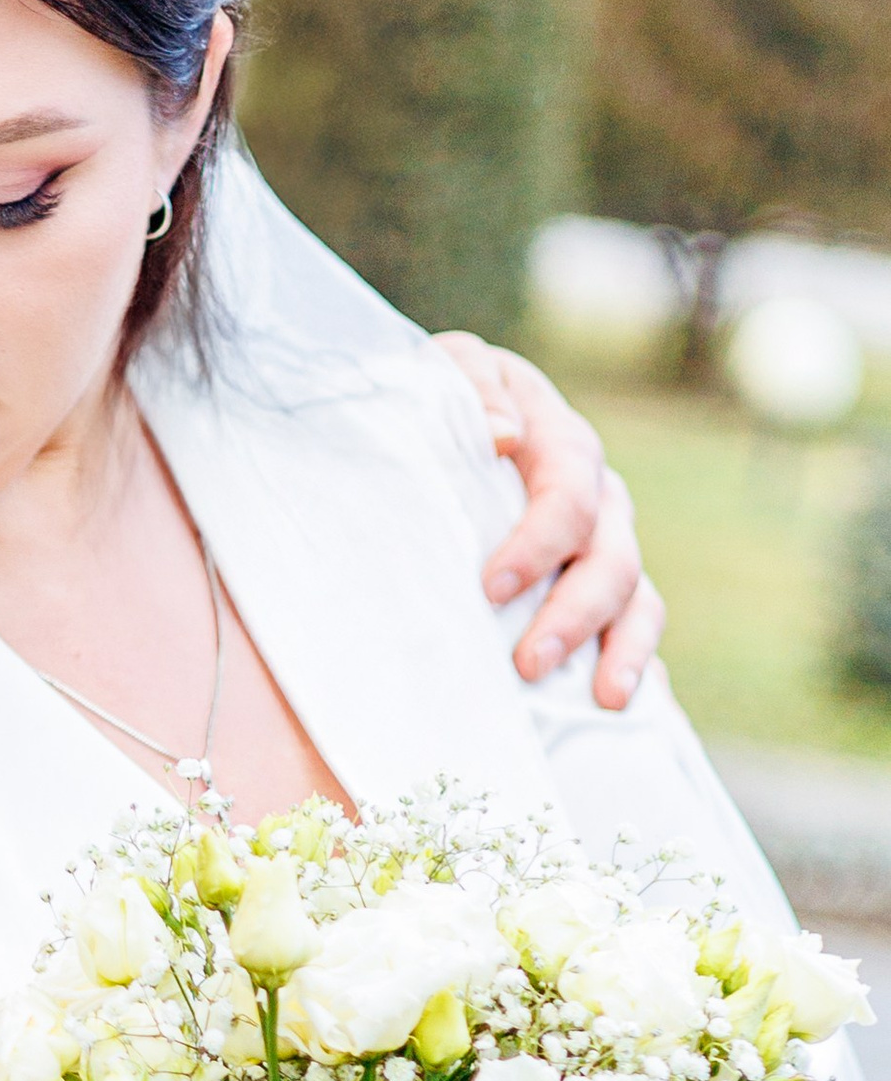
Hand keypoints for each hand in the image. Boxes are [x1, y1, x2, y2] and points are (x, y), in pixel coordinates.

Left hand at [432, 333, 663, 710]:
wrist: (448, 419)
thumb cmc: (443, 398)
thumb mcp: (447, 370)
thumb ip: (472, 384)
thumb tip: (503, 435)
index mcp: (560, 442)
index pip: (568, 496)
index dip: (537, 545)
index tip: (491, 589)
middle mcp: (599, 497)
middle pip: (611, 560)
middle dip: (574, 615)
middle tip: (529, 664)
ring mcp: (609, 543)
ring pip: (637, 599)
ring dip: (624, 652)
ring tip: (605, 701)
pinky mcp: (605, 585)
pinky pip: (637, 630)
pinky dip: (639, 667)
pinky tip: (625, 710)